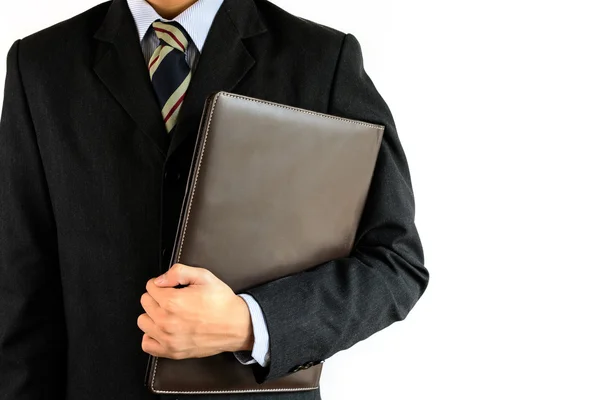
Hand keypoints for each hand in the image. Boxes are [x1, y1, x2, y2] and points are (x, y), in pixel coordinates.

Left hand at [137, 264, 253, 359]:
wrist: (237, 325)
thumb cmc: (222, 302)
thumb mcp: (204, 277)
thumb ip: (178, 272)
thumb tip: (159, 280)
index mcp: (172, 301)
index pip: (150, 287)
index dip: (162, 284)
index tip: (172, 287)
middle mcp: (166, 321)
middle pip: (145, 302)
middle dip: (157, 297)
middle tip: (174, 299)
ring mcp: (168, 338)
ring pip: (143, 321)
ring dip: (153, 315)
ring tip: (168, 314)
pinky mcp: (172, 351)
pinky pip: (147, 344)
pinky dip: (152, 336)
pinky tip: (164, 330)